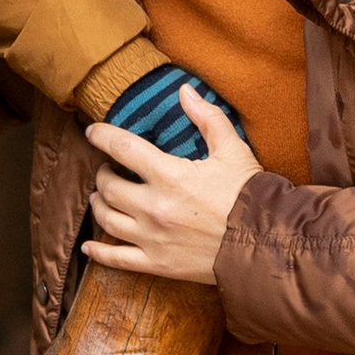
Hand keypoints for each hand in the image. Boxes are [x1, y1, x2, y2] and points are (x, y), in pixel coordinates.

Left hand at [83, 93, 262, 283]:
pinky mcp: (157, 263)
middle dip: (102, 175)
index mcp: (169, 175)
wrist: (266, 244)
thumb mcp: (233, 150)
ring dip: (98, 205)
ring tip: (100, 197)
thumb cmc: (249, 195)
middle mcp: (153, 207)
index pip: (122, 148)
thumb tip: (185, 91)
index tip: (92, 132)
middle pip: (109, 187)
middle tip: (107, 170)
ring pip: (107, 219)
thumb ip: (207, 118)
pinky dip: (98, 253)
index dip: (102, 136)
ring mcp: (152, 238)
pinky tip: (88, 247)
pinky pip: (116, 259)